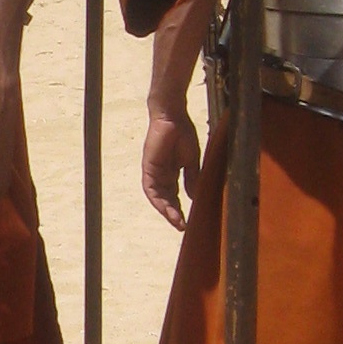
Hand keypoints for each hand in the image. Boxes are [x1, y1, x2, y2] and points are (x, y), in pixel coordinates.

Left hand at [141, 104, 200, 231]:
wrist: (173, 116)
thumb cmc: (182, 133)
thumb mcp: (191, 159)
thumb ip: (191, 177)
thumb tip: (193, 196)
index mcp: (171, 172)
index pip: (174, 195)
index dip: (180, 209)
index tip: (188, 221)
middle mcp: (160, 175)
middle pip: (165, 199)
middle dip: (173, 214)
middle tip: (182, 227)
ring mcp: (153, 172)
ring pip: (158, 197)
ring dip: (166, 210)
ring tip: (177, 222)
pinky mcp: (149, 168)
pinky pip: (151, 188)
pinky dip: (158, 200)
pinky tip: (167, 209)